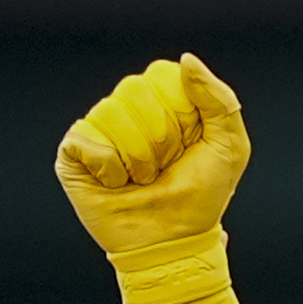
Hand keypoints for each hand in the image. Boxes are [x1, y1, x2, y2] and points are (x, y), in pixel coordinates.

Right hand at [54, 52, 248, 263]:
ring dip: (136, 156)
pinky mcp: (73, 154)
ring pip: (112, 113)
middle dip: (159, 137)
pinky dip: (108, 165)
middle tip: (162, 168)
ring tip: (141, 179)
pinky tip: (115, 183)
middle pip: (135, 90)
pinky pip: (85, 138)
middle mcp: (128, 109)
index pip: (162, 75)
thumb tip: (185, 60)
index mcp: (162, 101)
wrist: (173, 243)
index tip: (188, 144)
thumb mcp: (229, 147)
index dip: (178, 112)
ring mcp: (98, 129)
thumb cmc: (201, 198)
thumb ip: (218, 99)